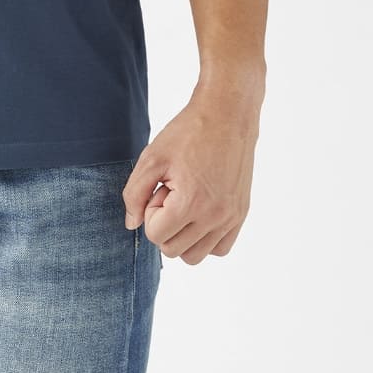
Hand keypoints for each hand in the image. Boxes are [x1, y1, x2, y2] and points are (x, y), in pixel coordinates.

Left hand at [122, 91, 258, 264]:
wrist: (226, 116)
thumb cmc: (187, 133)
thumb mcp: (151, 159)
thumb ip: (134, 194)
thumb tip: (132, 224)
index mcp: (191, 203)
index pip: (156, 236)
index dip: (149, 213)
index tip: (159, 189)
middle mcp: (215, 216)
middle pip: (174, 251)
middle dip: (165, 226)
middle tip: (171, 194)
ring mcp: (231, 218)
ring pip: (197, 256)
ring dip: (183, 236)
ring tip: (185, 204)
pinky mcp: (241, 214)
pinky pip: (220, 248)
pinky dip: (205, 239)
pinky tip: (198, 212)